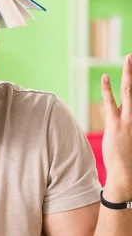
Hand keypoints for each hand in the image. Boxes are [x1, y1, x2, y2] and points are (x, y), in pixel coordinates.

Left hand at [101, 55, 131, 199]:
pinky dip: (107, 88)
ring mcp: (129, 120)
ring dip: (129, 73)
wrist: (128, 177)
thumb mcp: (131, 135)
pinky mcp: (115, 124)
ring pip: (130, 91)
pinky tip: (105, 76)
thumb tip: (125, 109)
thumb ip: (130, 120)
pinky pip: (110, 102)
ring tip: (129, 58)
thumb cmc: (131, 159)